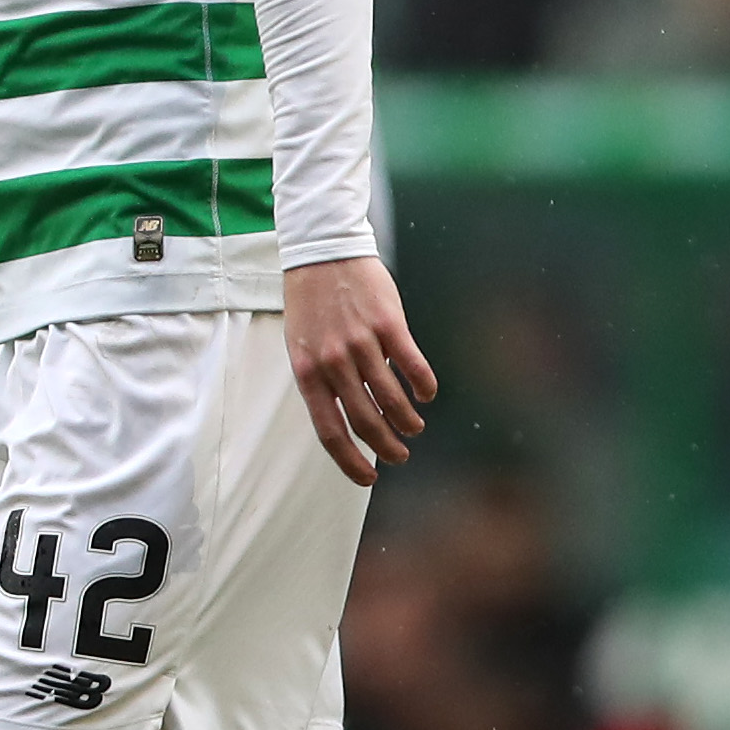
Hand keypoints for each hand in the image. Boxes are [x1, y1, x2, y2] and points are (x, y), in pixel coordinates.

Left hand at [282, 255, 436, 486]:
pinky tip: (426, 394)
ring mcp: (361, 342)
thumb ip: (322, 381)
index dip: (351, 462)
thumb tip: (347, 420)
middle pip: (366, 422)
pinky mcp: (388, 324)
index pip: (330, 431)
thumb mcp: (302, 345)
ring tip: (414, 428)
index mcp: (307, 370)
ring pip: (392, 400)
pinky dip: (424, 387)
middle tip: (400, 455)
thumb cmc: (311, 303)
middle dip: (387, 447)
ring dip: (408, 422)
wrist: (322, 251)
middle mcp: (333, 361)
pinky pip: (413, 367)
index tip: (369, 478)